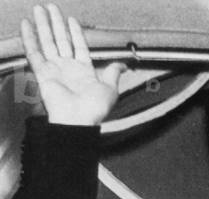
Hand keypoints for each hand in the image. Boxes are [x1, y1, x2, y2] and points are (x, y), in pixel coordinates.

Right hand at [20, 4, 124, 124]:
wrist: (79, 120)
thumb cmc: (95, 108)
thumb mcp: (111, 88)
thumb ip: (114, 73)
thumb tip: (124, 65)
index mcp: (84, 71)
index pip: (79, 46)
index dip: (75, 32)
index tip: (71, 19)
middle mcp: (68, 68)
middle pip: (60, 40)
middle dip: (56, 23)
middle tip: (50, 7)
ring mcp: (55, 70)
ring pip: (47, 42)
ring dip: (42, 25)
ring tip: (38, 9)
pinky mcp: (42, 73)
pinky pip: (34, 53)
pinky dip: (29, 38)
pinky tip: (26, 25)